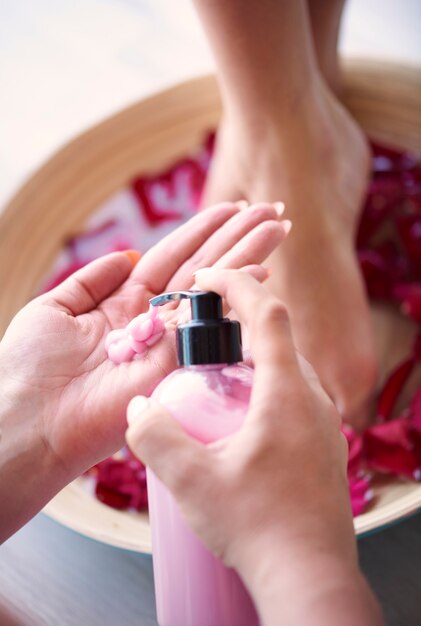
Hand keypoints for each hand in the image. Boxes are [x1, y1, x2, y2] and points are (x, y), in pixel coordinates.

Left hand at [0, 202, 286, 484]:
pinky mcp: (177, 361)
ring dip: (248, 254)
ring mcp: (169, 340)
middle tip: (272, 210)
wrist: (28, 419)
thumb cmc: (28, 367)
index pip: (172, 258)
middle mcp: (154, 320)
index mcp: (125, 304)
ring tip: (279, 225)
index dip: (202, 232)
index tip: (231, 209)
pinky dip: (238, 291)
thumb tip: (128, 255)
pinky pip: (212, 320)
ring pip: (215, 288)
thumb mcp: (55, 308)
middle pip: (203, 268)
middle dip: (237, 237)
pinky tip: (262, 266)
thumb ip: (92, 280)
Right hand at [126, 267, 382, 625]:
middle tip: (201, 330)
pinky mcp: (323, 443)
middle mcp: (313, 398)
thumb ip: (156, 436)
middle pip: (278, 337)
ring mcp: (324, 422)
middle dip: (239, 321)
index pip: (268, 314)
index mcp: (287, 392)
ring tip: (215, 372)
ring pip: (288, 367)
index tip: (208, 276)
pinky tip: (240, 416)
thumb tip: (139, 406)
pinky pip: (294, 394)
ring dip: (253, 356)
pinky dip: (265, 384)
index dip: (238, 284)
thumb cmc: (258, 526)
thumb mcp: (192, 480)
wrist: (308, 573)